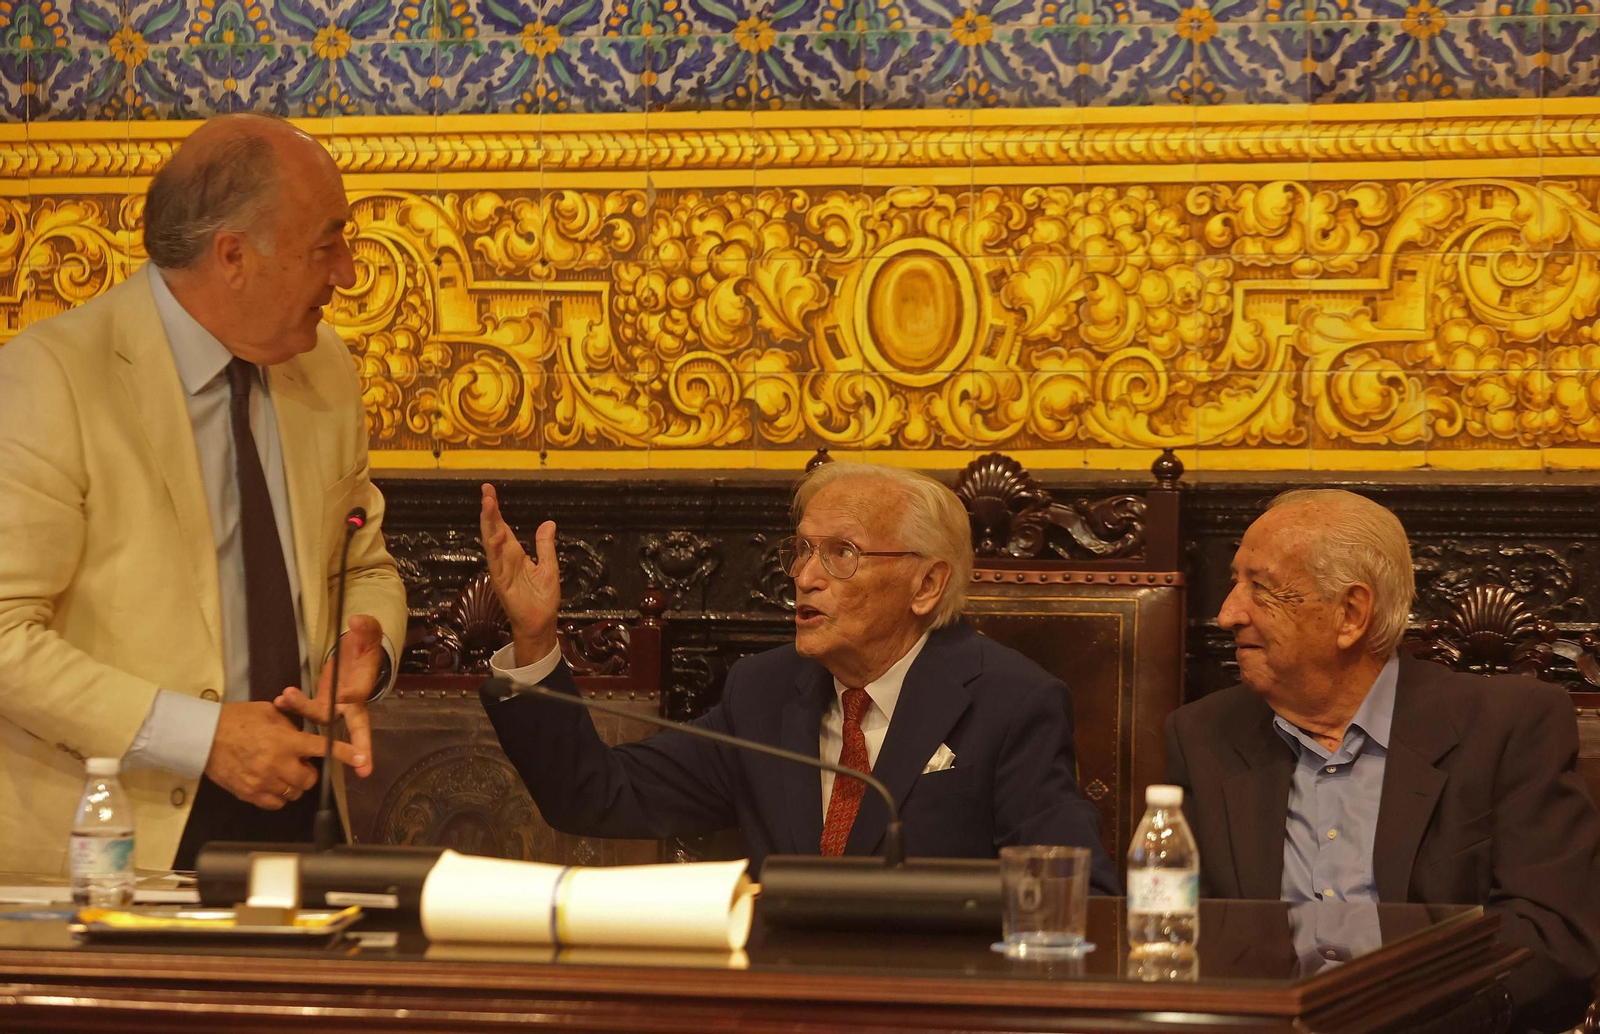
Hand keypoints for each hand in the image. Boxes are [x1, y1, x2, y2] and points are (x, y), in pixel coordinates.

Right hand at [204, 702, 366, 808]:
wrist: (203, 736)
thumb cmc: (236, 719)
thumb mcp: (269, 712)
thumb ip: (292, 723)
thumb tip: (305, 731)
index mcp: (286, 741)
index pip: (322, 749)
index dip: (344, 754)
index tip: (361, 759)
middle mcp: (278, 764)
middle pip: (310, 779)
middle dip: (310, 772)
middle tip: (299, 763)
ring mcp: (264, 782)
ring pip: (294, 793)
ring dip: (294, 784)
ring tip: (283, 772)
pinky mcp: (250, 794)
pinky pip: (276, 803)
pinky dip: (279, 796)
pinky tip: (271, 783)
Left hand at [271, 613, 382, 778]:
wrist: (355, 652)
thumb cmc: (364, 646)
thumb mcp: (370, 634)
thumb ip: (367, 628)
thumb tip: (356, 622)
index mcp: (363, 687)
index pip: (362, 698)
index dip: (352, 699)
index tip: (344, 697)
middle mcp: (349, 703)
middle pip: (344, 724)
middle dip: (345, 744)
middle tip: (339, 755)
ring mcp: (332, 704)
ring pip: (319, 715)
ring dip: (302, 708)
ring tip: (285, 696)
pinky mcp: (318, 701)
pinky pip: (305, 708)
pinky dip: (291, 705)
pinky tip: (278, 701)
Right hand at [480, 483, 560, 665]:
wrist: (541, 623)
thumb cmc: (542, 599)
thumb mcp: (549, 566)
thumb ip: (545, 545)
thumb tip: (548, 523)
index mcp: (515, 555)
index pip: (503, 527)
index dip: (496, 510)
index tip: (490, 491)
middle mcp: (505, 560)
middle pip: (494, 530)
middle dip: (490, 511)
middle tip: (486, 490)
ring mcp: (501, 571)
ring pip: (492, 544)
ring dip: (489, 524)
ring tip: (488, 504)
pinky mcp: (502, 584)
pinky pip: (496, 564)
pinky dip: (494, 549)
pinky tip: (495, 535)